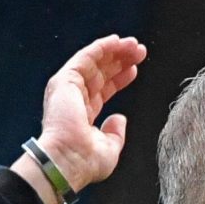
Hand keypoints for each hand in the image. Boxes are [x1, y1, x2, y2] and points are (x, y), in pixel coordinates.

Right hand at [14, 34, 146, 203]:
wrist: (68, 161)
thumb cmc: (85, 162)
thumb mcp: (109, 149)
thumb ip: (115, 133)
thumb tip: (119, 118)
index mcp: (83, 115)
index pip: (103, 90)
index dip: (119, 78)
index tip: (135, 70)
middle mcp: (74, 100)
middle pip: (100, 73)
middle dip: (120, 61)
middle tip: (139, 51)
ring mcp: (68, 89)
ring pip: (94, 62)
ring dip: (115, 51)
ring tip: (134, 45)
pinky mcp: (65, 81)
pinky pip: (85, 58)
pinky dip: (100, 48)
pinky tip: (116, 41)